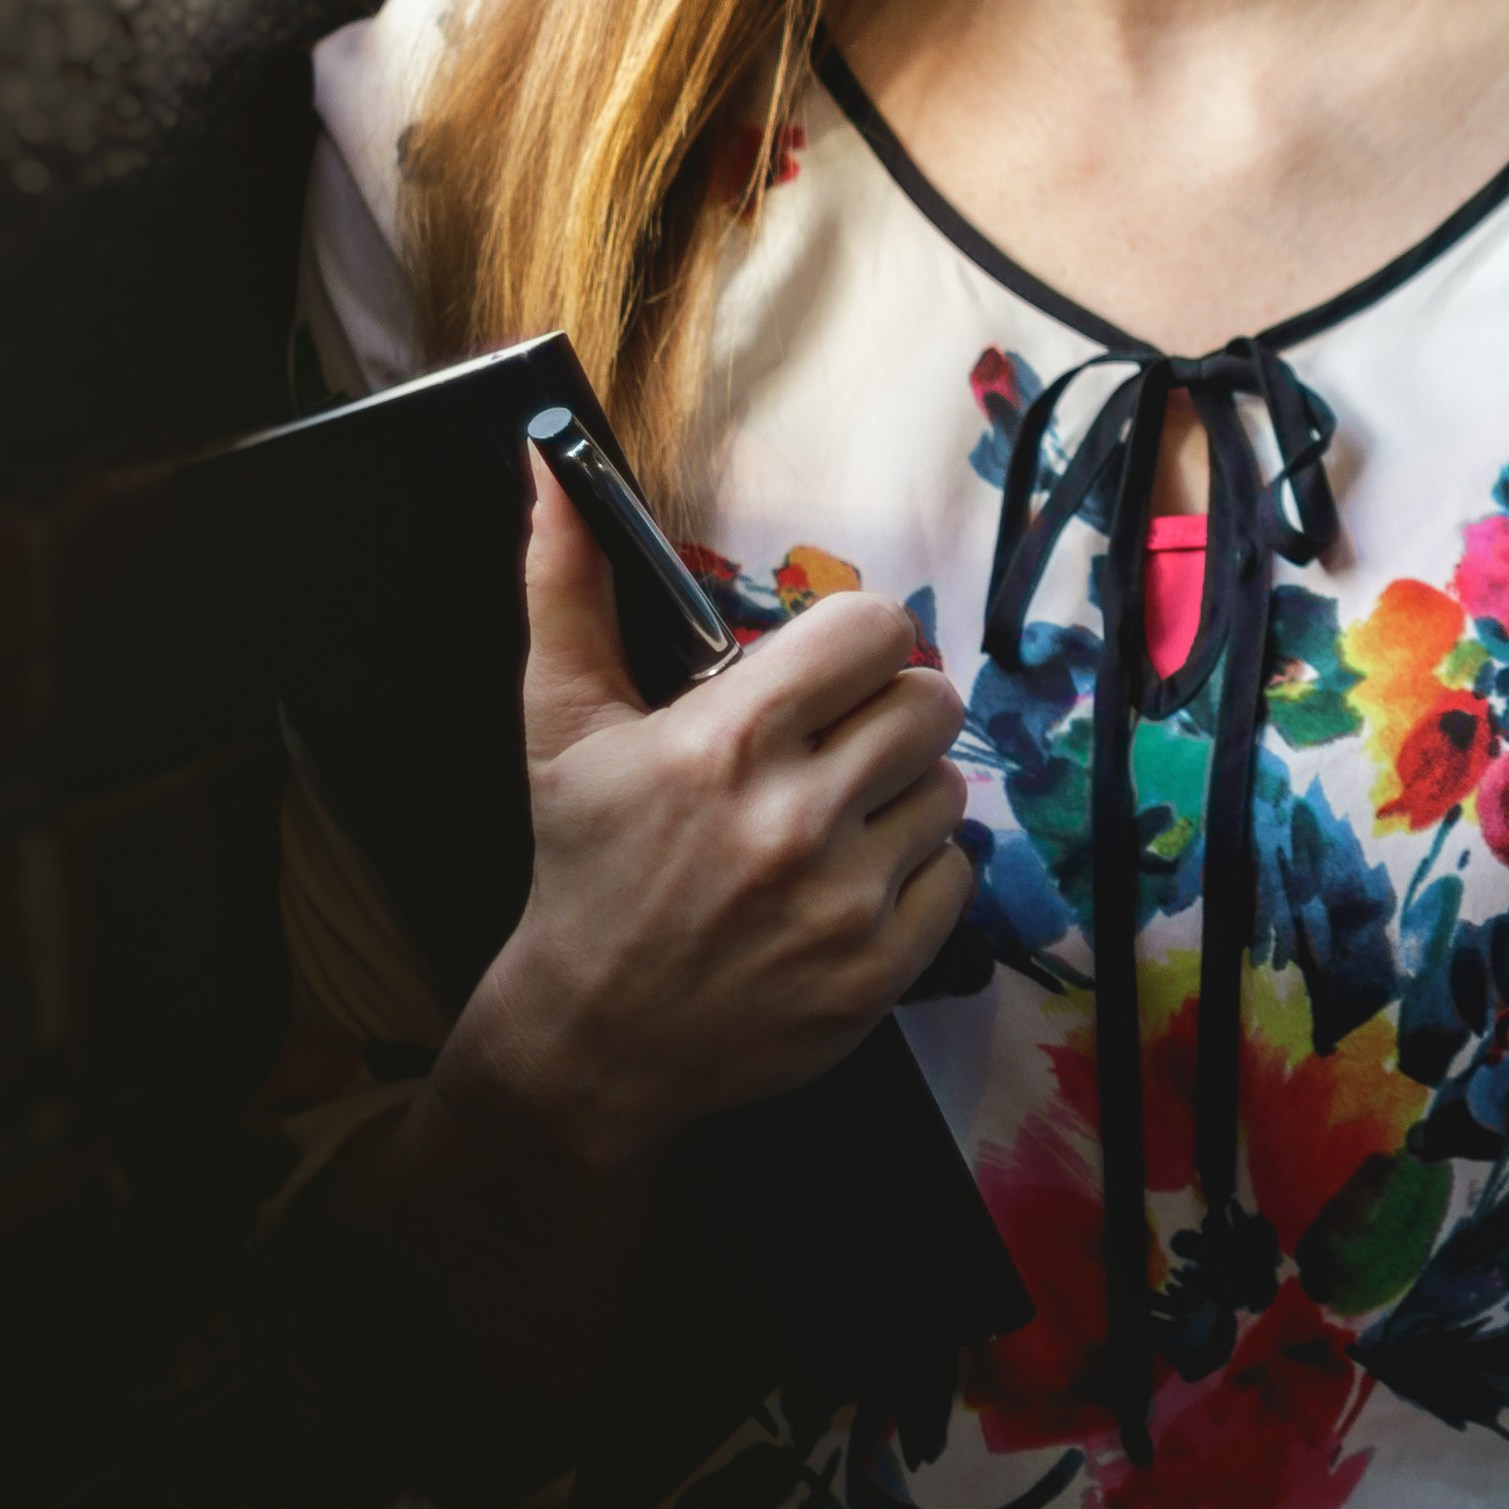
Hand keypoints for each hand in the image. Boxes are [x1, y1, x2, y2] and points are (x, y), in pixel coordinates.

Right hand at [438, 454, 973, 1167]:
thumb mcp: (563, 725)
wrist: (591, 1037)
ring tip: (830, 824)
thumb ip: (567, 589)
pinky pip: (958, 876)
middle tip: (837, 747)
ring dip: (901, 798)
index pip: (876, 630)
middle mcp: (795, 817)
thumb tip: (550, 470)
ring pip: (949, 791)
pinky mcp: (880, 969)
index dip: (859, 643)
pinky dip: (915, 876)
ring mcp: (844, 901)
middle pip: (932, 703)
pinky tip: (845, 887)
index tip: (827, 674)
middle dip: (890, 714)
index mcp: (728, 741)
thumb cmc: (584, 867)